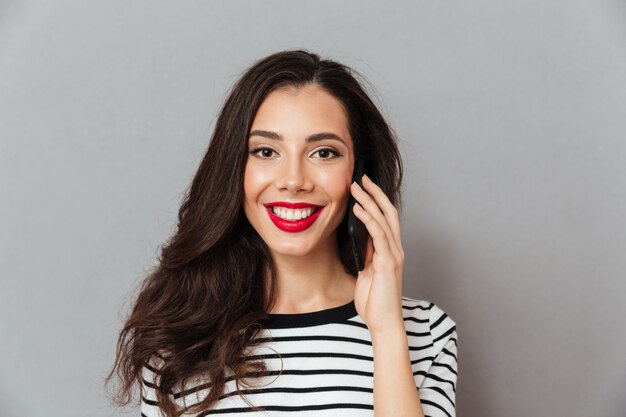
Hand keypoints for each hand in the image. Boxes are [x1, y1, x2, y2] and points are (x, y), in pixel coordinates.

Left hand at [350, 174, 404, 334]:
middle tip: (361, 178)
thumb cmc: (375, 302)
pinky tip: (359, 209)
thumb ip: (367, 255)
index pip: (386, 219)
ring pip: (384, 219)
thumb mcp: (367, 272)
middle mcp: (395, 250)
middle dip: (375, 193)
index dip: (376, 201)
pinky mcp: (388, 262)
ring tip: (356, 187)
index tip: (364, 187)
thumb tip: (360, 239)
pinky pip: (379, 235)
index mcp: (390, 251)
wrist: (383, 323)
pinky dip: (369, 219)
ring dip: (369, 201)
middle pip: (389, 213)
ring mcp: (394, 255)